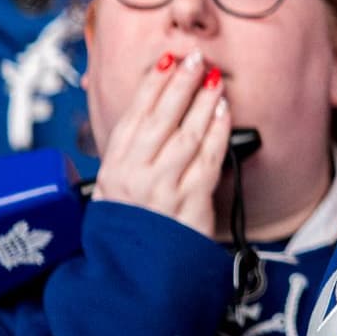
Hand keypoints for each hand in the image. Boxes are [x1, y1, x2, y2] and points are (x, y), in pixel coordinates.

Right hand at [90, 50, 231, 238]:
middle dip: (181, 85)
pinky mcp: (190, 204)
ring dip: (204, 104)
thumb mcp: (112, 190)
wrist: (135, 276)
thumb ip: (128, 154)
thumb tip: (146, 109)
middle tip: (196, 59)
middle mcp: (135, 176)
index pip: (134, 116)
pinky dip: (218, 133)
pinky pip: (209, 160)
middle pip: (162, 120)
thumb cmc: (127, 230)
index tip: (168, 61)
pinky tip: (225, 115)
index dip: (153, 86)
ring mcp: (163, 190)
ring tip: (215, 81)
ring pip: (188, 135)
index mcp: (113, 169)